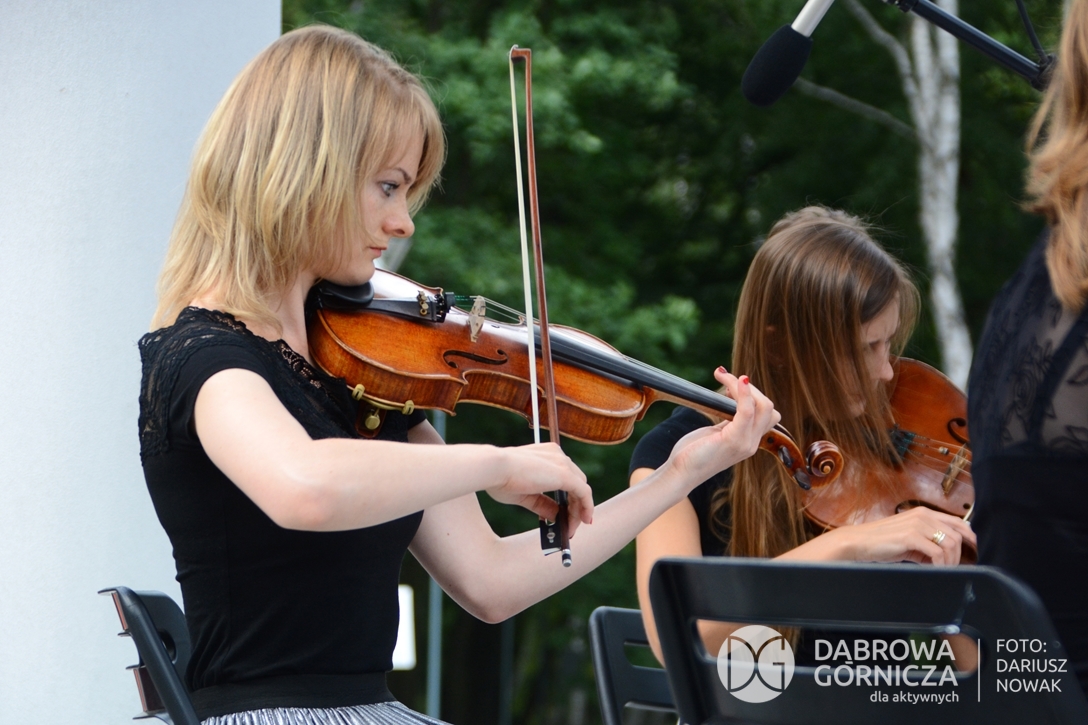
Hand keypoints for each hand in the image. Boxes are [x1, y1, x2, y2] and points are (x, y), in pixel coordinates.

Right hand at [484, 443, 592, 534]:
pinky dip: (586, 508)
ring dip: (579, 511)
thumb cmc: (500, 479)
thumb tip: (555, 517)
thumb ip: (543, 504)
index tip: (565, 514)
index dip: (568, 497)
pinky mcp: (565, 474)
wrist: (493, 469)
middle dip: (575, 506)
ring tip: (572, 529)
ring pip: (581, 489)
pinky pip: (584, 493)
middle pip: (576, 483)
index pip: (566, 477)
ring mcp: (562, 463)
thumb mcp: (525, 496)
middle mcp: (557, 455)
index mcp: (547, 455)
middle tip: (570, 525)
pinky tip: (584, 521)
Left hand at [663, 367, 779, 487]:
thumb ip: (728, 420)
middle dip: (749, 387)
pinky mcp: (734, 440)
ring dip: (742, 385)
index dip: (752, 395)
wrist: (681, 473)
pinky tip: (737, 381)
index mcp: (749, 441)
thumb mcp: (715, 433)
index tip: (730, 384)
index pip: (766, 413)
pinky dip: (744, 393)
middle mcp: (752, 443)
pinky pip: (748, 410)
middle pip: (767, 407)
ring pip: (762, 406)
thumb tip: (732, 398)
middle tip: (723, 376)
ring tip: (722, 375)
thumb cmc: (693, 452)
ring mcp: (746, 443)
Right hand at [828, 506, 975, 565]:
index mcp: (924, 513)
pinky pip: (937, 553)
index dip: (971, 538)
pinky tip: (933, 570)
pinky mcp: (911, 536)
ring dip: (950, 562)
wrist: (859, 542)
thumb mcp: (910, 540)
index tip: (975, 552)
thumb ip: (928, 544)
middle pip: (958, 534)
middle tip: (955, 568)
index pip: (958, 523)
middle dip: (961, 555)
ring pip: (950, 544)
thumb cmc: (882, 543)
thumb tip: (947, 558)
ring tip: (942, 571)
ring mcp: (918, 524)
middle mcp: (924, 515)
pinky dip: (940, 565)